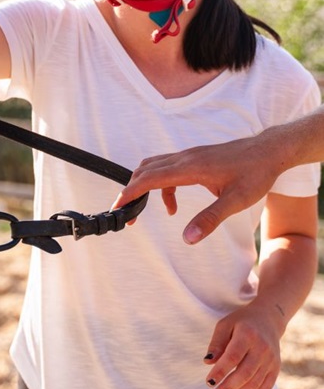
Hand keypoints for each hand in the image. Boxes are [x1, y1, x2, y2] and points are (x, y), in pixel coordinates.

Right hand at [111, 136, 281, 243]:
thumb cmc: (255, 173)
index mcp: (190, 167)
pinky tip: (173, 205)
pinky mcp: (193, 158)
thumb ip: (210, 218)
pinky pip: (166, 168)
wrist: (269, 151)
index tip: (118, 207)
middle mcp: (184, 158)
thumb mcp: (236, 201)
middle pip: (145, 170)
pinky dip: (160, 186)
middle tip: (126, 214)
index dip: (130, 192)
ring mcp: (188, 155)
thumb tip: (188, 237)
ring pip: (153, 167)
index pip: (150, 178)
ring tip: (145, 209)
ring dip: (144, 186)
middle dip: (131, 191)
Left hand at [203, 301, 281, 388]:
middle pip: (244, 373)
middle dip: (228, 388)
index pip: (232, 357)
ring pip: (255, 383)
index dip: (220, 371)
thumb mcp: (225, 324)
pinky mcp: (276, 368)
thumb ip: (217, 342)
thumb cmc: (241, 322)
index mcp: (247, 334)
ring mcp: (271, 360)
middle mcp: (262, 348)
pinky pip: (267, 387)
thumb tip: (208, 362)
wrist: (268, 319)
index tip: (209, 382)